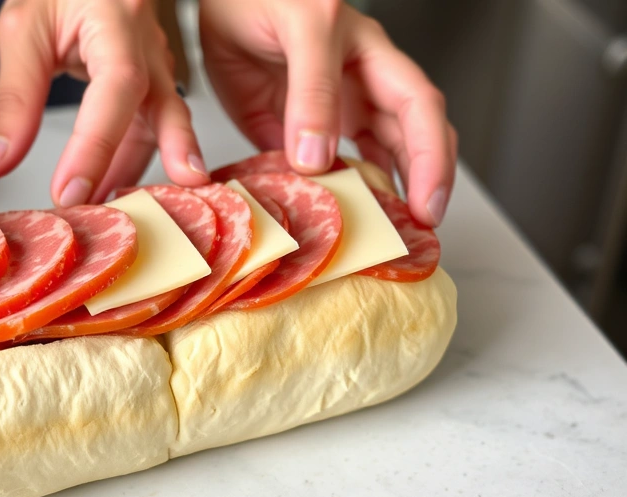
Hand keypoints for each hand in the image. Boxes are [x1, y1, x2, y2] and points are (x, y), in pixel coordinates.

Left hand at [0, 0, 209, 204]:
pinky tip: (111, 192)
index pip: (116, 87)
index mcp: (117, 19)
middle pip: (166, 106)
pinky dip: (131, 161)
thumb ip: (14, 99)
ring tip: (119, 219)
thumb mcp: (22, 29)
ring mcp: (154, 62)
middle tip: (163, 206)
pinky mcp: (148, 80)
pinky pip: (148, 127)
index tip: (70, 192)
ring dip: (141, 171)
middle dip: (167, 160)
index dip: (96, 145)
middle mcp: (147, 43)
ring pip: (161, 124)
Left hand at [200, 0, 456, 226]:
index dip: (430, 159)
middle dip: (420, 187)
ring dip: (380, 196)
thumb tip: (317, 160)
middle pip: (409, 141)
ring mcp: (331, 111)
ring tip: (384, 235)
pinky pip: (322, 167)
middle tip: (417, 233)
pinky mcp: (296, 129)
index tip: (426, 203)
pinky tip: (334, 219)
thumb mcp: (300, 29)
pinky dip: (329, 194)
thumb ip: (310, 91)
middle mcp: (360, 87)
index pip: (419, 109)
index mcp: (372, 57)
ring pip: (370, 159)